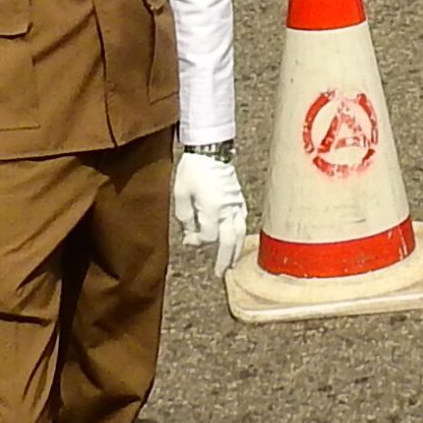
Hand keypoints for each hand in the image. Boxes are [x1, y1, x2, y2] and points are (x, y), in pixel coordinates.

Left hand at [172, 151, 249, 275]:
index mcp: (213, 209)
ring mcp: (236, 204)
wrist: (210, 148)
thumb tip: (190, 235)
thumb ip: (184, 217)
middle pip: (229, 241)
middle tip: (220, 273)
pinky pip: (243, 220)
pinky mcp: (239, 198)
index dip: (198, 241)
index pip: (208, 236)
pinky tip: (236, 238)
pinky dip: (240, 232)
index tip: (189, 240)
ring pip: (240, 233)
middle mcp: (228, 210)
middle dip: (224, 258)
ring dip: (236, 250)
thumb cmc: (192, 170)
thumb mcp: (180, 193)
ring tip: (231, 262)